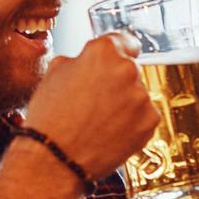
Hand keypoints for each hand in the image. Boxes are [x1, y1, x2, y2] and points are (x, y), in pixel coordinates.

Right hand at [25, 31, 158, 181]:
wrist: (55, 159)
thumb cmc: (50, 118)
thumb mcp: (54, 73)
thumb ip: (79, 59)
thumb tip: (88, 61)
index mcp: (103, 52)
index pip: (123, 40)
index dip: (117, 49)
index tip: (119, 56)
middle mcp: (127, 70)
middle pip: (129, 69)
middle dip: (116, 81)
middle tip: (95, 100)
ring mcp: (141, 97)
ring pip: (136, 94)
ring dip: (124, 103)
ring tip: (99, 120)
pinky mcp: (149, 122)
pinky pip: (143, 116)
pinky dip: (131, 122)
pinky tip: (109, 132)